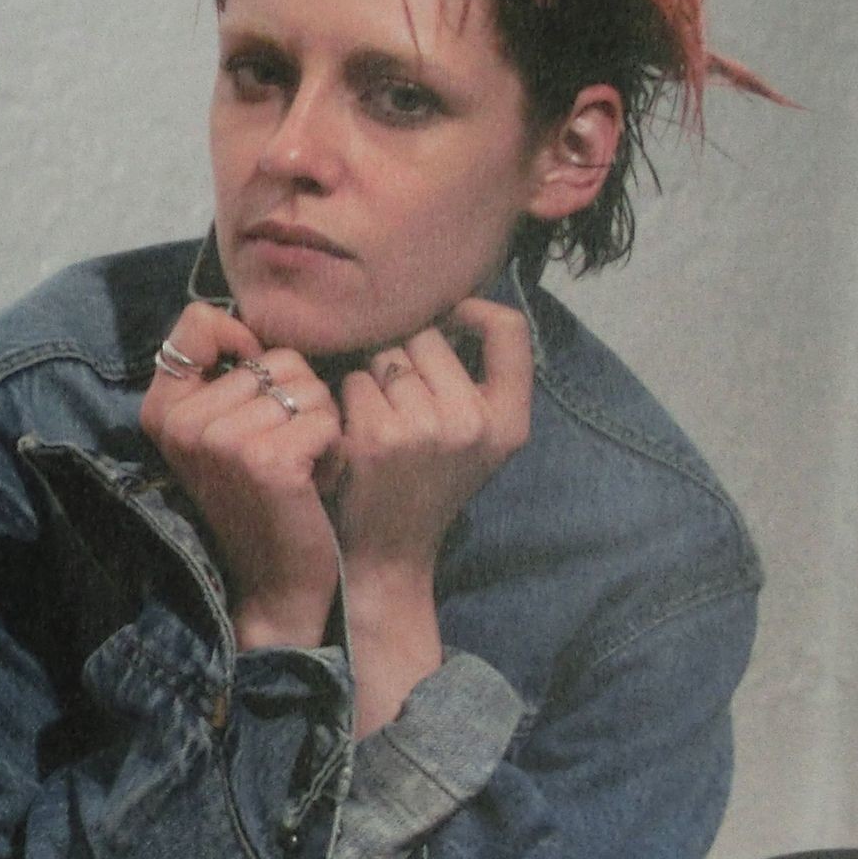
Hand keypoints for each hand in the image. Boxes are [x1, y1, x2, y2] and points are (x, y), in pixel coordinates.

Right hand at [139, 304, 342, 649]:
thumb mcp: (225, 433)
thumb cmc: (264, 497)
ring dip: (320, 426)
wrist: (278, 583)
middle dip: (298, 402)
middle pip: (274, 358)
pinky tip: (315, 483)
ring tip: (301, 467)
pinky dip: (333, 449)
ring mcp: (220, 441)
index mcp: (162, 410)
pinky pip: (324, 417)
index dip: (244, 340)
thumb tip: (252, 322)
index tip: (260, 387)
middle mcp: (181, 422)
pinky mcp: (265, 460)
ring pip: (306, 386)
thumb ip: (224, 375)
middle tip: (284, 454)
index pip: (197, 322)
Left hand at [334, 298, 532, 577]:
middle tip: (402, 406)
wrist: (389, 556)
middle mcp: (474, 423)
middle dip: (406, 356)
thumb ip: (479, 379)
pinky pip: (353, 382)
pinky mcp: (377, 437)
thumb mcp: (479, 441)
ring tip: (381, 425)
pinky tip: (356, 437)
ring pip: (385, 356)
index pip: (508, 329)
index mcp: (510, 423)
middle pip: (429, 336)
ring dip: (373, 380)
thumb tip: (453, 301)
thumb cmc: (428, 485)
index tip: (450, 320)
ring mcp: (426, 430)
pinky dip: (346, 403)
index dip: (474, 310)